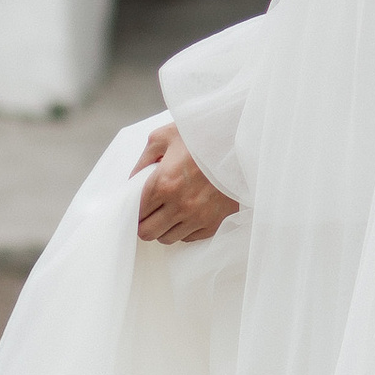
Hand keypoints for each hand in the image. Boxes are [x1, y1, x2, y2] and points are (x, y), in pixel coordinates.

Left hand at [133, 125, 236, 245]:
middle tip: (149, 213)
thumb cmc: (204, 136)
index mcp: (164, 183)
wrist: (241, 142)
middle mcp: (180, 205)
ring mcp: (199, 217)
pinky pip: (190, 238)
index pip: (137, 212)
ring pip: (167, 238)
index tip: (138, 206)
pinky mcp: (215, 222)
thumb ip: (144, 159)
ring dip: (163, 228)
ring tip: (168, 213)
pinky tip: (186, 214)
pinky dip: (184, 229)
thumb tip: (133, 179)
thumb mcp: (165, 136)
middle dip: (144, 224)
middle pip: (148, 232)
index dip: (134, 210)